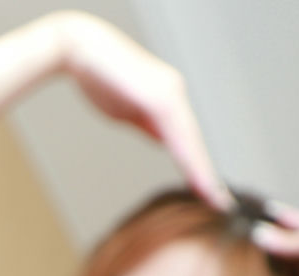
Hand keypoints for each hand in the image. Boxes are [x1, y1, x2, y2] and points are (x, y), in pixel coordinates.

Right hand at [0, 12, 222, 206]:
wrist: (78, 48)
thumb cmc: (96, 76)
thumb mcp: (126, 110)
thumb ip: (147, 125)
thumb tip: (164, 140)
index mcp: (167, 97)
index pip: (186, 138)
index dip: (197, 166)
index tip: (207, 191)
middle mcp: (175, 93)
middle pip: (194, 142)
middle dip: (206, 175)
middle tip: (221, 203)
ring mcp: (171, 94)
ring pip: (191, 142)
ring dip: (203, 173)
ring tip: (215, 200)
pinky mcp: (161, 98)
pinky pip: (179, 137)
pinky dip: (190, 161)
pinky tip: (199, 180)